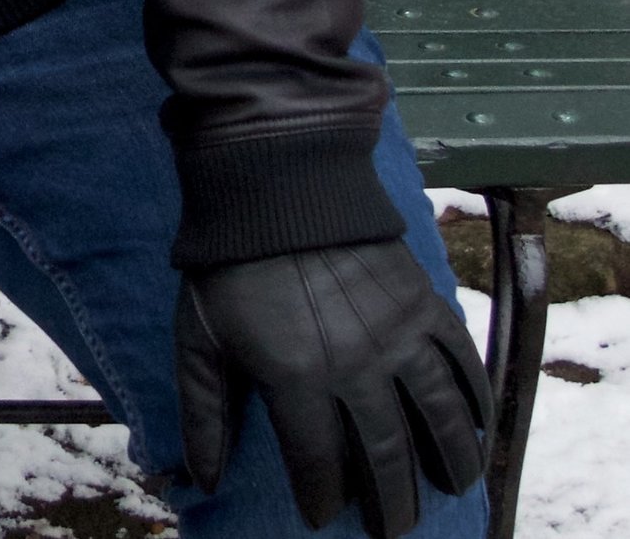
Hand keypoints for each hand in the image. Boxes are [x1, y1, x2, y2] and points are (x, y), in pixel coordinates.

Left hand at [176, 239, 488, 538]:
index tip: (324, 517)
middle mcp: (356, 366)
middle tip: (397, 530)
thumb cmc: (230, 259)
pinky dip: (476, 397)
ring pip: (439, 417)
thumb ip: (204, 409)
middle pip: (387, 454)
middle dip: (394, 502)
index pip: (319, 464)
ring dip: (452, 461)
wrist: (273, 178)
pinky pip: (461, 361)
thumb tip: (204, 480)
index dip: (323, 498)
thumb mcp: (200, 334)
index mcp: (296, 377)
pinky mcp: (422, 302)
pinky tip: (480, 425)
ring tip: (456, 489)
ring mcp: (396, 334)